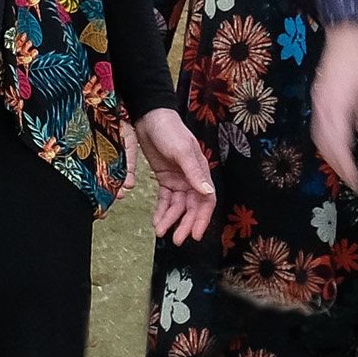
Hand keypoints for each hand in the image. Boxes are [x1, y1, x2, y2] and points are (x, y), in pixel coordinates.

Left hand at [126, 108, 216, 242]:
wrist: (149, 117)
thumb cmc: (170, 130)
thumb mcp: (182, 151)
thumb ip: (193, 173)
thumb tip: (207, 193)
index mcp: (200, 172)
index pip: (206, 201)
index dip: (202, 219)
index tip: (196, 235)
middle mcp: (192, 178)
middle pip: (191, 207)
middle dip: (185, 224)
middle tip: (176, 239)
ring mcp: (178, 179)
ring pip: (177, 206)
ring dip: (171, 219)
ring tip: (161, 232)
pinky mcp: (165, 178)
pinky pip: (165, 199)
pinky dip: (162, 210)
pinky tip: (157, 221)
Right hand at [310, 23, 357, 193]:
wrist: (345, 35)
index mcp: (336, 106)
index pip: (338, 144)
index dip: (345, 165)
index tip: (355, 182)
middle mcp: (322, 107)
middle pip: (324, 143)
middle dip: (336, 163)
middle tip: (350, 179)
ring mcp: (318, 102)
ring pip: (318, 135)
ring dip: (329, 153)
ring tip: (343, 166)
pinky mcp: (318, 98)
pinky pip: (318, 126)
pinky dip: (326, 140)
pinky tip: (337, 145)